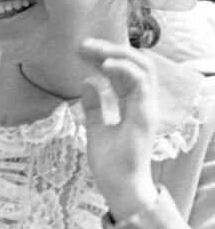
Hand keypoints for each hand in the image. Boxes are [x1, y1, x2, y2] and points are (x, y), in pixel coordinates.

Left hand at [80, 38, 159, 219]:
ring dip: (116, 54)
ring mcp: (146, 107)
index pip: (123, 71)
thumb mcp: (96, 127)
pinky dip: (124, 69)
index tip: (81, 50)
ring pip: (143, 67)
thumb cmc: (110, 161)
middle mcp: (142, 102)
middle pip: (134, 64)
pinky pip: (140, 83)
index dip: (104, 57)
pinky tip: (104, 64)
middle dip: (110, 49)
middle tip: (83, 44)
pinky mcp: (145, 114)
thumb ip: (94, 106)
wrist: (117, 185)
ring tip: (93, 49)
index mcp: (132, 104)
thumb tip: (87, 82)